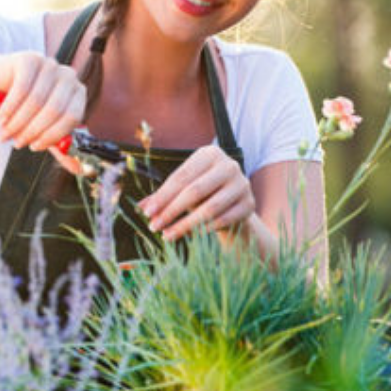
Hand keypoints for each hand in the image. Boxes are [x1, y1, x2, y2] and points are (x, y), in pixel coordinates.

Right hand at [0, 52, 85, 171]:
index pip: (72, 118)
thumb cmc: (23, 106)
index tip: (35, 147)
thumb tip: (78, 169)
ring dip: (18, 123)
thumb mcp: (42, 127)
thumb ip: (60, 146)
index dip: (53, 136)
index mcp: (77, 93)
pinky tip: (1, 118)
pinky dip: (9, 108)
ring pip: (36, 101)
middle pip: (55, 110)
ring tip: (6, 133)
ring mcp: (49, 64)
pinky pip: (21, 89)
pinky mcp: (30, 59)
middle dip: (33, 131)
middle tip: (17, 143)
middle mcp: (68, 76)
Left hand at [137, 144, 254, 240]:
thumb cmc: (204, 192)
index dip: (163, 195)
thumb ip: (164, 195)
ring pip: (210, 208)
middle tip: (154, 227)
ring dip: (185, 224)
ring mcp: (242, 184)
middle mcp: (229, 165)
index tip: (147, 213)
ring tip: (167, 235)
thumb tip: (140, 206)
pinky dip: (206, 229)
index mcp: (210, 154)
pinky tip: (191, 236)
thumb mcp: (184, 189)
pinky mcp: (250, 204)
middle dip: (171, 211)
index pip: (181, 176)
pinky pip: (224, 219)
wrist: (235, 204)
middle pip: (194, 191)